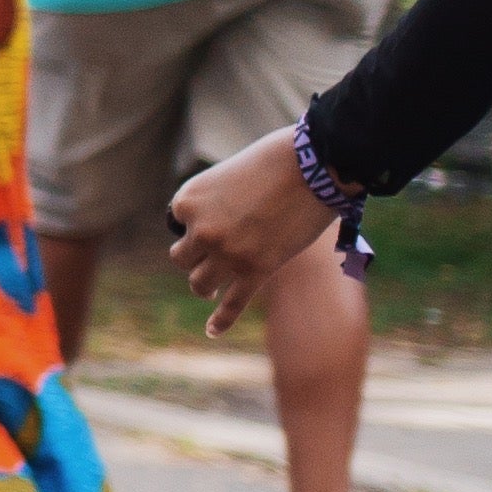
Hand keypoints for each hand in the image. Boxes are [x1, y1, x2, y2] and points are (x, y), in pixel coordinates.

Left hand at [167, 130, 339, 333]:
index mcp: (188, 201)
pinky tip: (212, 330)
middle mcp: (201, 230)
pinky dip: (220, 321)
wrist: (314, 166)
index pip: (178, 223)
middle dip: (197, 257)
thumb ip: (216, 200)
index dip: (198, 222)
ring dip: (205, 285)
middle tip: (215, 253)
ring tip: (212, 286)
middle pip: (183, 259)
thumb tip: (219, 222)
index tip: (220, 215)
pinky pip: (232, 305)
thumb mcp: (229, 173)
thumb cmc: (276, 160)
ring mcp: (228, 254)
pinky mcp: (256, 272)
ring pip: (200, 284)